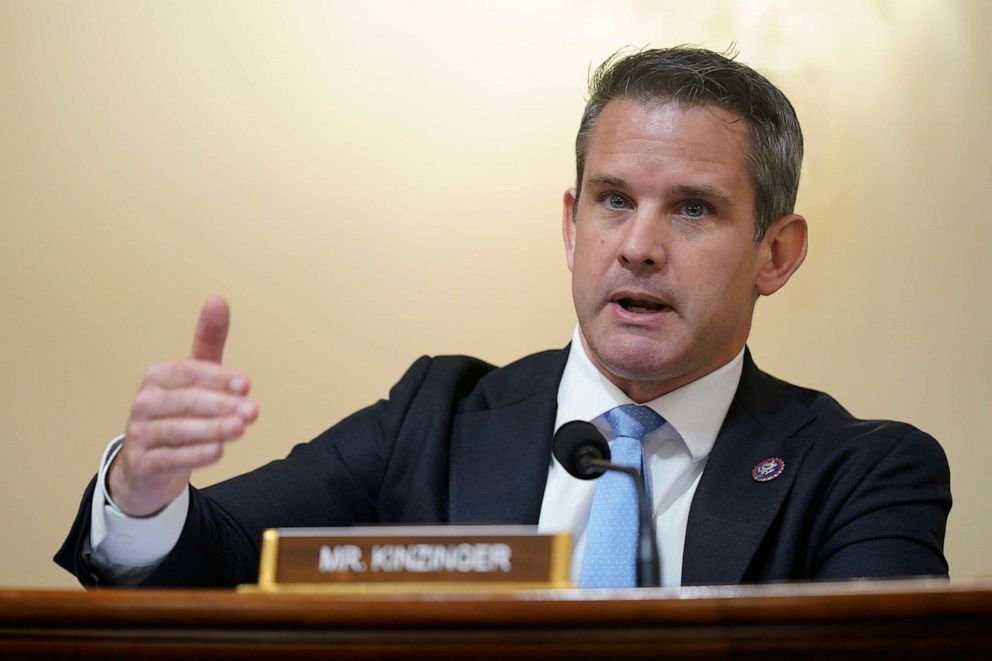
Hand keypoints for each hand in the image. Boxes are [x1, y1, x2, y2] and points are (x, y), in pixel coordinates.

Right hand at [108, 296, 258, 516]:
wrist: (148, 464)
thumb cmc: (178, 412)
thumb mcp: (195, 376)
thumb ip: (208, 341)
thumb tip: (217, 299)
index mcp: (158, 376)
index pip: (191, 372)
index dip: (219, 378)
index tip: (247, 385)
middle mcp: (145, 402)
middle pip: (187, 402)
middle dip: (222, 405)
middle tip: (253, 411)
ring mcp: (141, 433)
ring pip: (179, 430)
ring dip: (212, 430)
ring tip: (239, 429)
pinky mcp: (144, 463)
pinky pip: (170, 458)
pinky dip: (195, 455)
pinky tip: (218, 452)